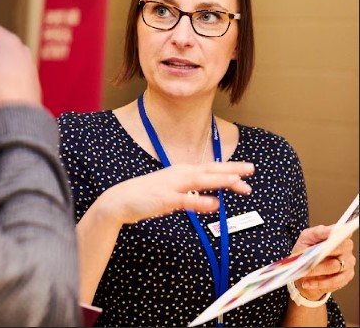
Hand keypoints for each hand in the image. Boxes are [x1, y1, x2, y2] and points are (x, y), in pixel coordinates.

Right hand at [96, 161, 254, 225]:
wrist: (122, 199)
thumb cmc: (147, 194)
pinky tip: (215, 204)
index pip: (210, 168)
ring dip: (220, 180)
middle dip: (231, 169)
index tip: (247, 173)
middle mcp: (179, 174)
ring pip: (201, 181)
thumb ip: (191, 194)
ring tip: (238, 181)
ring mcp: (172, 185)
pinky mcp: (166, 198)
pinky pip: (186, 200)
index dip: (229, 170)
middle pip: (210, 170)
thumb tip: (209, 200)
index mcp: (182, 171)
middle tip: (251, 169)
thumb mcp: (172, 191)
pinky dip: (201, 201)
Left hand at [291, 225, 355, 300]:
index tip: (332, 236)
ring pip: (335, 266)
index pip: (342, 233)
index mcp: (336, 235)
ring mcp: (348, 263)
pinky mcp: (346, 277)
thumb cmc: (305, 251)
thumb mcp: (306, 238)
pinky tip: (307, 283)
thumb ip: (317, 232)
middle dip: (323, 254)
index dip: (337, 234)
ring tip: (304, 272)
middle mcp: (346, 248)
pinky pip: (335, 281)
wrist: (304, 272)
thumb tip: (331, 230)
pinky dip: (319, 283)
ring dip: (318, 270)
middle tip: (309, 258)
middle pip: (340, 249)